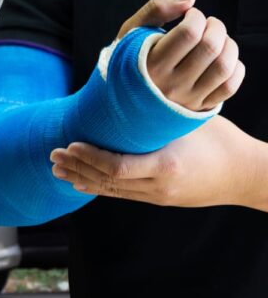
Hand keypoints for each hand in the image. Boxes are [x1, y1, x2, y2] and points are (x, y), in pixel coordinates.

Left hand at [50, 116, 267, 211]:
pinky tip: (81, 184)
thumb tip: (124, 98)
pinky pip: (122, 194)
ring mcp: (156, 197)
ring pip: (111, 190)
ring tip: (58, 170)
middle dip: (77, 168)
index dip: (89, 157)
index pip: (116, 167)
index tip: (70, 145)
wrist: (245, 175)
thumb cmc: (220, 141)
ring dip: (82, 179)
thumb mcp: (188, 123)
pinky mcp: (157, 199)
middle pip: (106, 181)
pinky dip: (99, 187)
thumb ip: (156, 118)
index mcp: (165, 166)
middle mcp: (157, 187)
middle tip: (52, 155)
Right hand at [117, 0, 244, 110]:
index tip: (190, 16)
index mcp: (151, 65)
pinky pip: (229, 87)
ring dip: (229, 46)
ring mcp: (186, 99)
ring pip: (223, 67)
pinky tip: (222, 60)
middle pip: (210, 47)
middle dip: (216, 27)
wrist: (123, 102)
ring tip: (217, 42)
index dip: (196, 16)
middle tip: (207, 26)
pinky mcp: (198, 108)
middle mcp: (170, 85)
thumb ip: (156, 9)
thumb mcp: (131, 33)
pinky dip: (235, 68)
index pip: (189, 32)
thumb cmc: (130, 62)